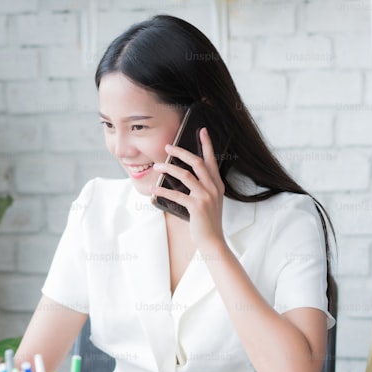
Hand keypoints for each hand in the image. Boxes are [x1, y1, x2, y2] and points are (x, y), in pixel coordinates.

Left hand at [152, 127, 225, 249]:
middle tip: (168, 146)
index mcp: (217, 184)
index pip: (211, 160)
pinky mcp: (197, 207)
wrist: (213, 241)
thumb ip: (202, 187)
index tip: (202, 131)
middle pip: (197, 162)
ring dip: (169, 169)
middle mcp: (213, 188)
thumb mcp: (209, 201)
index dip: (207, 144)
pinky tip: (154, 190)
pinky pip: (177, 194)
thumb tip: (183, 175)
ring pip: (186, 175)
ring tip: (157, 166)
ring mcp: (206, 197)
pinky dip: (163, 191)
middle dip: (181, 152)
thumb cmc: (207, 221)